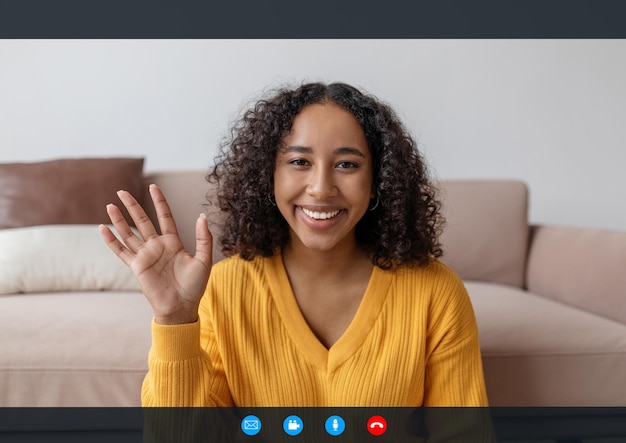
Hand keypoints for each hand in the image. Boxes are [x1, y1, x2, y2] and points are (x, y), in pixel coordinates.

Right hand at [99, 184, 212, 324]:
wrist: (181, 307)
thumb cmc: (194, 286)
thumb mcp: (204, 259)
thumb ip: (203, 238)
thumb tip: (202, 216)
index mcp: (173, 242)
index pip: (164, 217)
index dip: (159, 202)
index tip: (154, 187)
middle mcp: (157, 246)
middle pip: (142, 221)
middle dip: (133, 206)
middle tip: (122, 191)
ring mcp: (145, 256)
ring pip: (129, 233)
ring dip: (119, 220)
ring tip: (110, 205)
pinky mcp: (136, 267)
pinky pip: (121, 251)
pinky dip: (111, 240)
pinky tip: (102, 229)